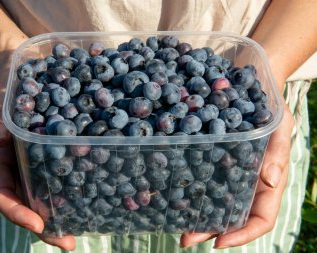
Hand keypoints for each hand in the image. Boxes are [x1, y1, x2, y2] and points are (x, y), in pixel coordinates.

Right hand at [0, 49, 75, 249]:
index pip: (1, 195)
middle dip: (49, 226)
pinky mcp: (61, 150)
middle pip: (30, 204)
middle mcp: (22, 167)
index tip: (37, 225)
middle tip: (71, 242)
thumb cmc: (10, 87)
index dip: (16, 213)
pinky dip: (83, 184)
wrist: (28, 69)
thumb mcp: (2, 101)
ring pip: (51, 193)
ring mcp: (42, 161)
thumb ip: (0, 121)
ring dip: (69, 211)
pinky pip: (70, 171)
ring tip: (91, 225)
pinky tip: (104, 190)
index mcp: (3, 160)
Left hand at [180, 78, 293, 248]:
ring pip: (210, 201)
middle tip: (184, 239)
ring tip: (171, 222)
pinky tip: (165, 191)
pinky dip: (184, 187)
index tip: (219, 242)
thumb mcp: (279, 126)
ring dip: (192, 214)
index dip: (243, 235)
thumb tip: (272, 182)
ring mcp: (224, 171)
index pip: (261, 218)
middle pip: (229, 216)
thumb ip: (277, 153)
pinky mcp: (208, 156)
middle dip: (208, 230)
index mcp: (265, 181)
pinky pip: (197, 176)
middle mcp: (244, 182)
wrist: (247, 83)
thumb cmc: (269, 106)